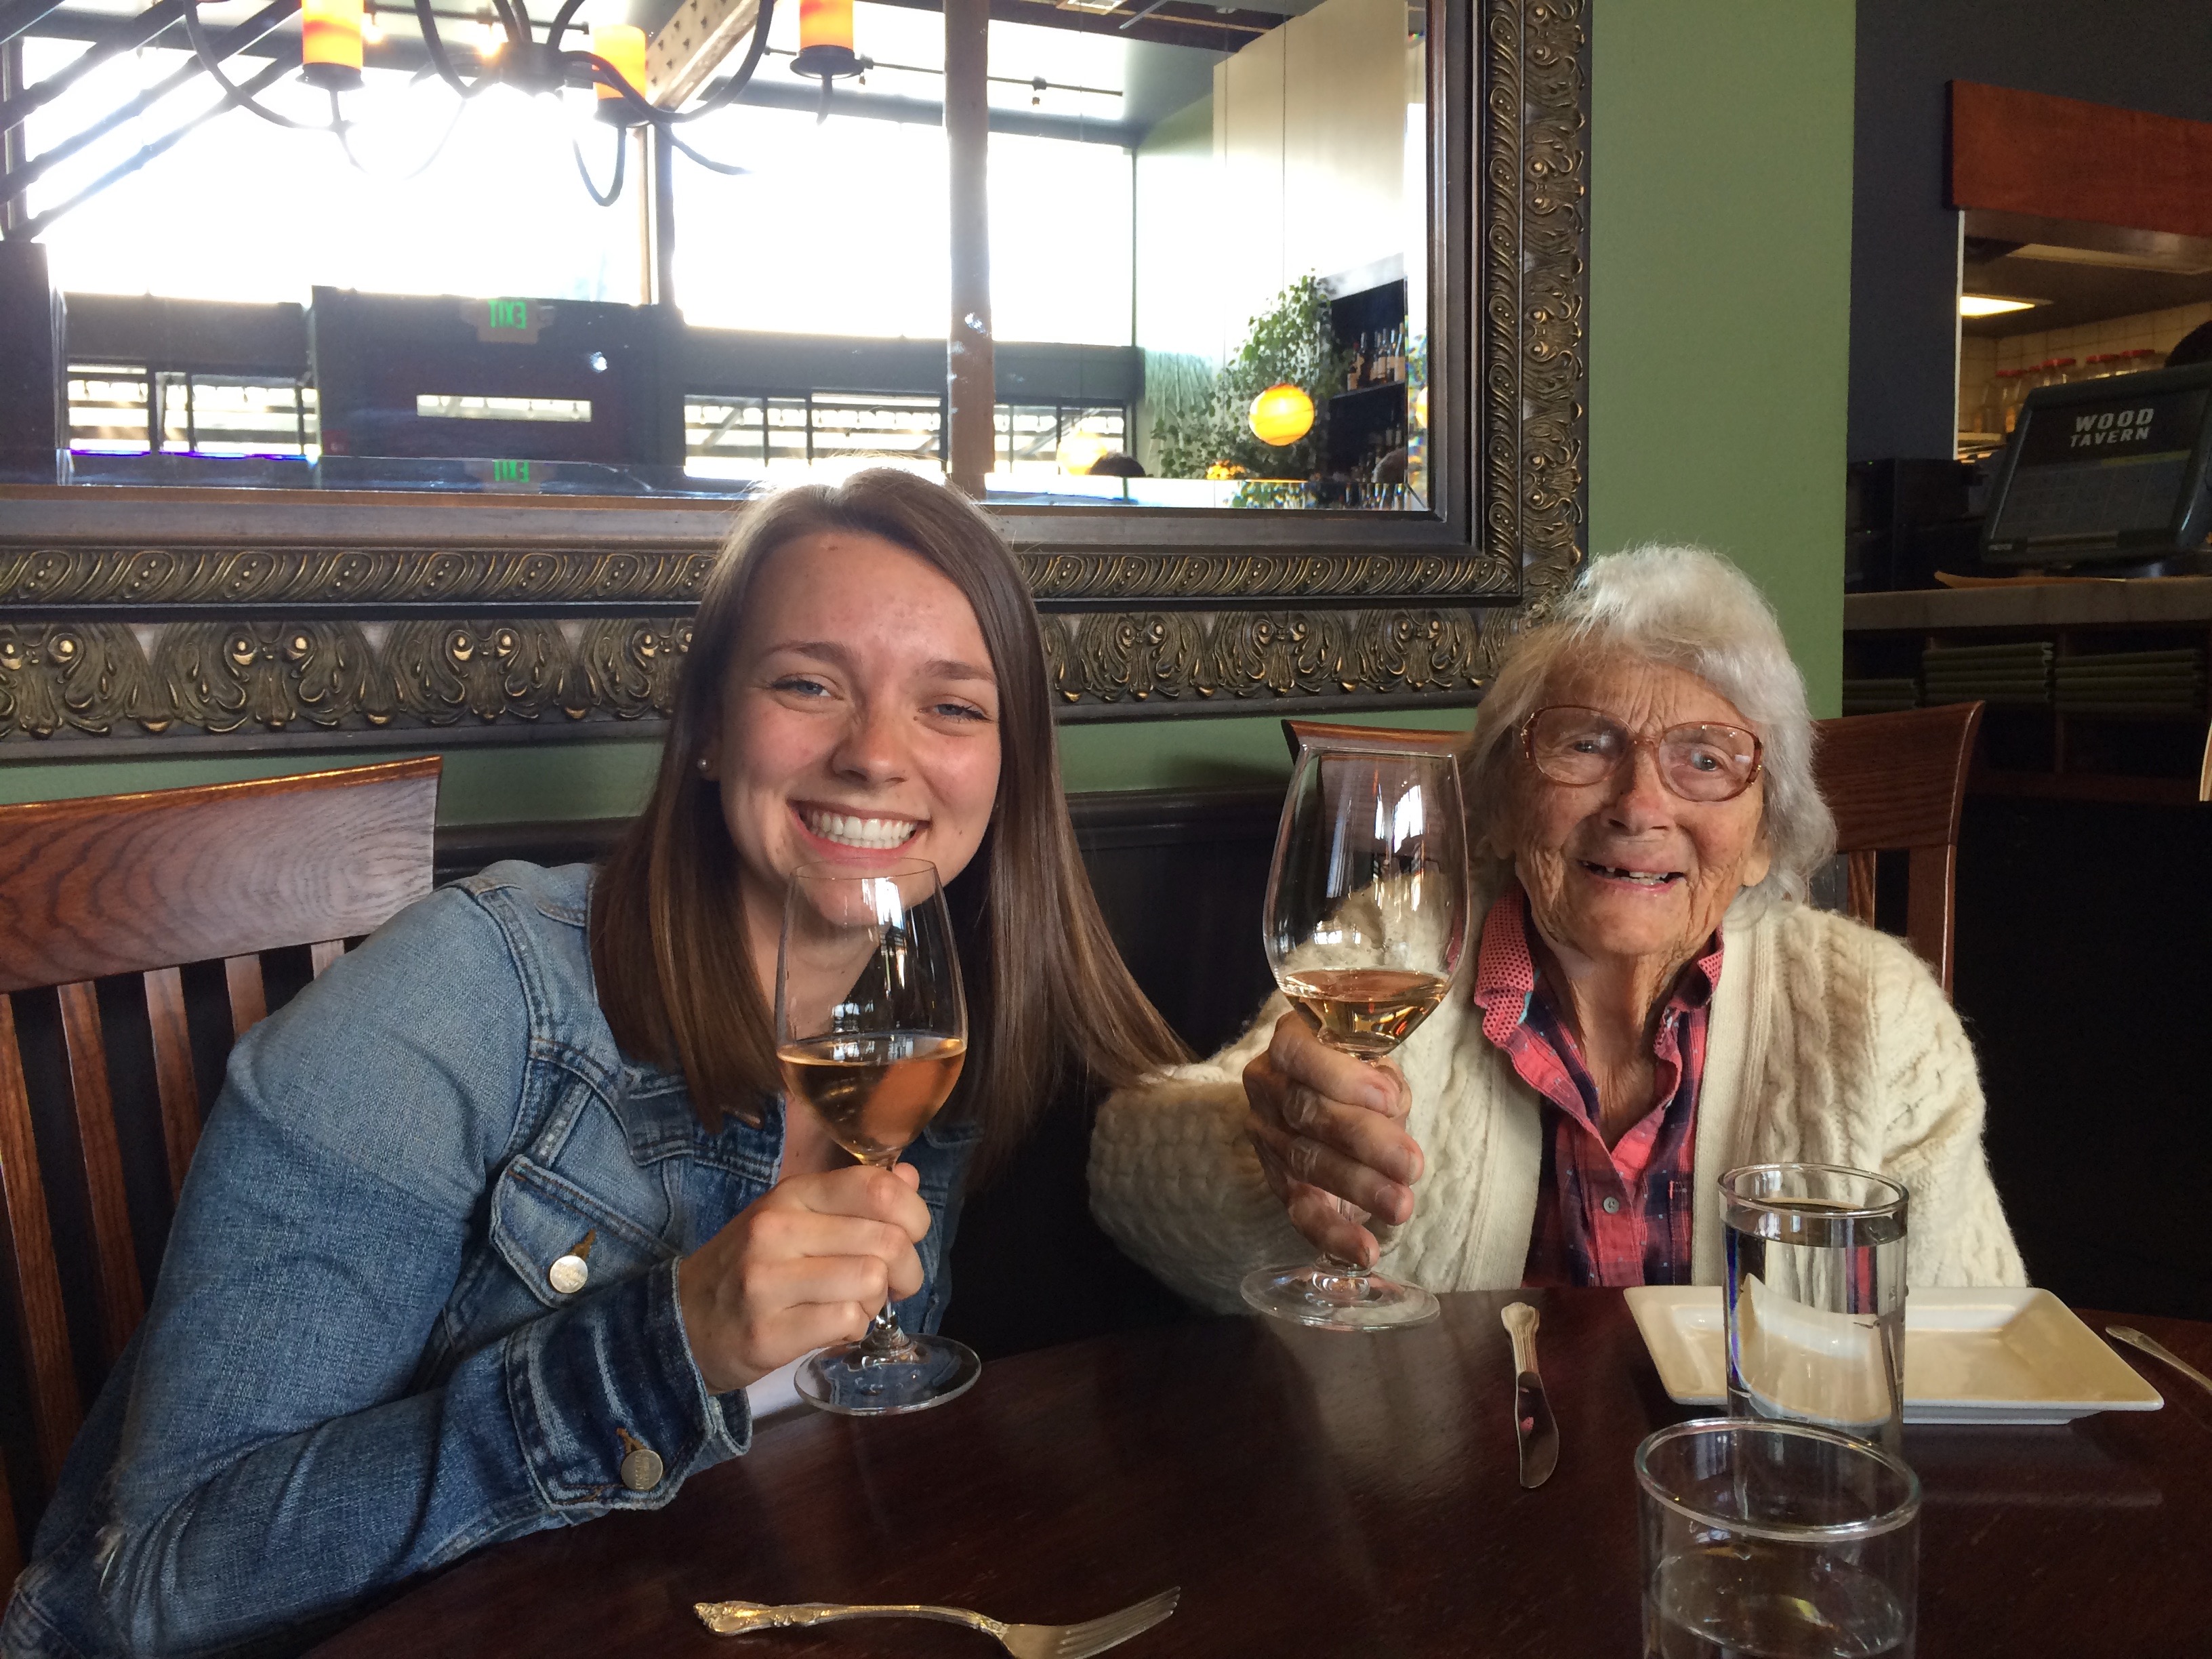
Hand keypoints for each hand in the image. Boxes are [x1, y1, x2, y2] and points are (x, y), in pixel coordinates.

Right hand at [678, 1162, 931, 1393]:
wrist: (681, 1322)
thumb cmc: (750, 1266)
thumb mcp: (794, 1217)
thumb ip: (852, 1197)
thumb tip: (908, 1179)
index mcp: (792, 1195)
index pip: (877, 1188)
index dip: (914, 1214)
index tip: (910, 1236)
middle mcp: (778, 1230)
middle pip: (886, 1241)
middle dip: (906, 1269)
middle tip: (891, 1284)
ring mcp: (768, 1282)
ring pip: (870, 1282)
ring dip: (875, 1302)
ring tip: (853, 1305)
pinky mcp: (768, 1333)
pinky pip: (847, 1323)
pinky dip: (853, 1330)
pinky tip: (832, 1327)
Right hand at [1243, 1012, 1423, 1267]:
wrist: (1330, 1104)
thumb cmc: (1361, 1075)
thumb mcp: (1374, 1062)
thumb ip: (1382, 1079)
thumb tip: (1391, 1106)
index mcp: (1289, 1041)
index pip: (1298, 1052)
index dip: (1340, 1077)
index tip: (1389, 1098)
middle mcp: (1268, 1086)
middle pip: (1306, 1113)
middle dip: (1363, 1140)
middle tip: (1411, 1164)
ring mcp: (1268, 1136)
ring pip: (1306, 1162)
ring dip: (1358, 1187)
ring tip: (1401, 1206)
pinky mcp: (1279, 1182)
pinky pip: (1300, 1212)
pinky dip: (1334, 1236)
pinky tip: (1365, 1252)